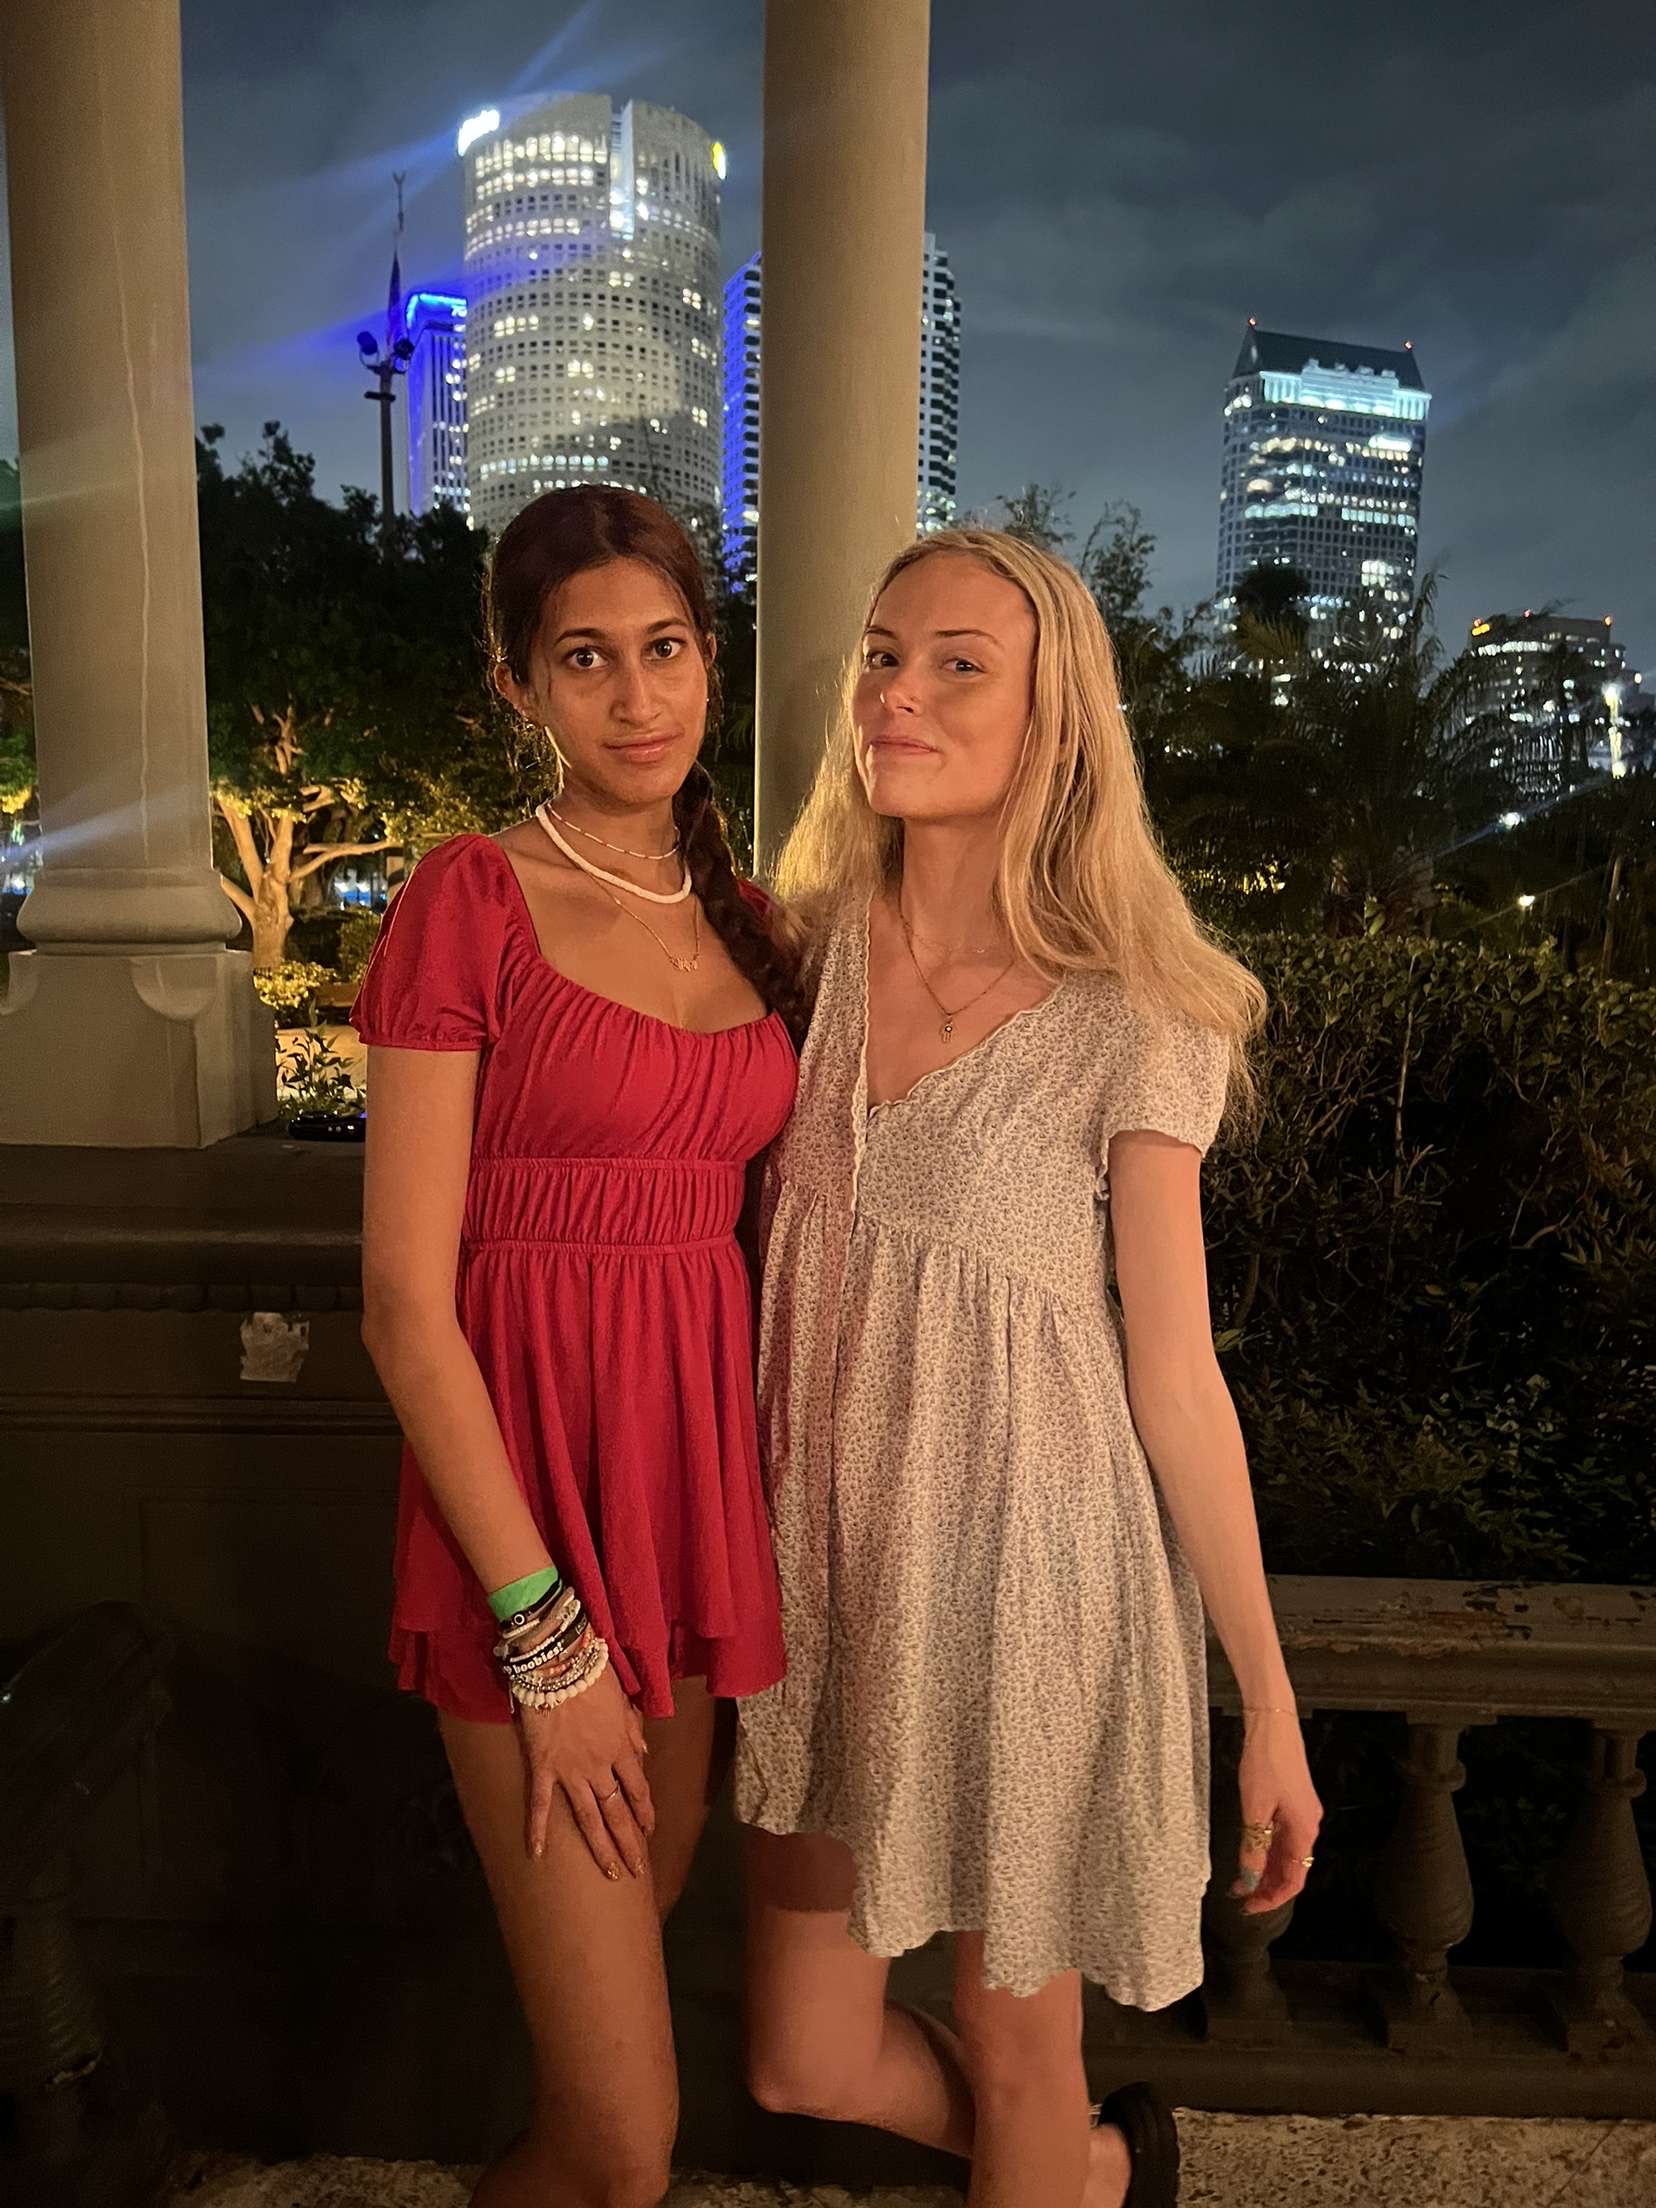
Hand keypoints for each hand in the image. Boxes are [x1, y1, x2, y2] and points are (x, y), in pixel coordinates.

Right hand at [515, 1660, 654, 1878]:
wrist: (557, 1663)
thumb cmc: (592, 1674)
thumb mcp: (622, 1699)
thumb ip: (631, 1729)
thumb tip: (642, 1755)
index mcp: (620, 1747)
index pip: (638, 1789)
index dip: (646, 1812)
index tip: (650, 1831)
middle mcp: (599, 1766)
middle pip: (618, 1812)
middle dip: (630, 1842)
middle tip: (638, 1871)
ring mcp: (571, 1770)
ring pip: (589, 1817)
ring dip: (601, 1847)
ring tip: (612, 1873)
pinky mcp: (543, 1767)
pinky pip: (541, 1803)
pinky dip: (538, 1829)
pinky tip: (537, 1854)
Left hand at [1231, 1709, 1321, 1913]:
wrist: (1273, 1722)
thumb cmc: (1265, 1762)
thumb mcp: (1254, 1808)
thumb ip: (1253, 1846)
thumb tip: (1249, 1879)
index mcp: (1305, 1830)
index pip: (1295, 1879)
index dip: (1273, 1898)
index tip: (1250, 1907)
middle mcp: (1309, 1824)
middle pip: (1292, 1868)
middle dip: (1267, 1886)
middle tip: (1240, 1897)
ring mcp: (1302, 1812)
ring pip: (1286, 1852)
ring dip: (1265, 1868)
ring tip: (1240, 1879)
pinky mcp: (1293, 1801)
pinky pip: (1282, 1835)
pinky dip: (1267, 1849)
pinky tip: (1249, 1852)